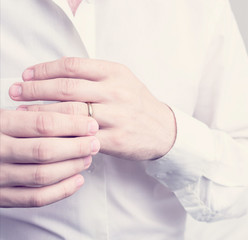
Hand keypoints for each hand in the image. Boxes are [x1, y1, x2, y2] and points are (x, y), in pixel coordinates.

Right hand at [0, 109, 99, 206]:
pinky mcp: (1, 196)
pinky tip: (77, 180)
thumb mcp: (3, 114)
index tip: (90, 123)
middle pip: (46, 150)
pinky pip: (35, 198)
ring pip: (43, 175)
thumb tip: (75, 110)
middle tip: (94, 142)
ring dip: (72, 167)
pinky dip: (61, 191)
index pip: (42, 123)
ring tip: (88, 157)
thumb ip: (30, 113)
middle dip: (77, 146)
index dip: (72, 124)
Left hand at [10, 57, 175, 160]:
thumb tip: (56, 74)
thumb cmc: (139, 104)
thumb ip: (95, 75)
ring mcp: (117, 116)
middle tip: (16, 91)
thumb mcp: (123, 80)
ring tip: (23, 111)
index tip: (28, 74)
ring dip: (41, 112)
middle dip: (35, 89)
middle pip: (67, 88)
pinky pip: (80, 137)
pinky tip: (46, 134)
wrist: (164, 130)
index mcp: (116, 73)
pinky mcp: (115, 139)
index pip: (73, 66)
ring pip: (70, 112)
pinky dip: (59, 135)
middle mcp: (116, 92)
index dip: (45, 69)